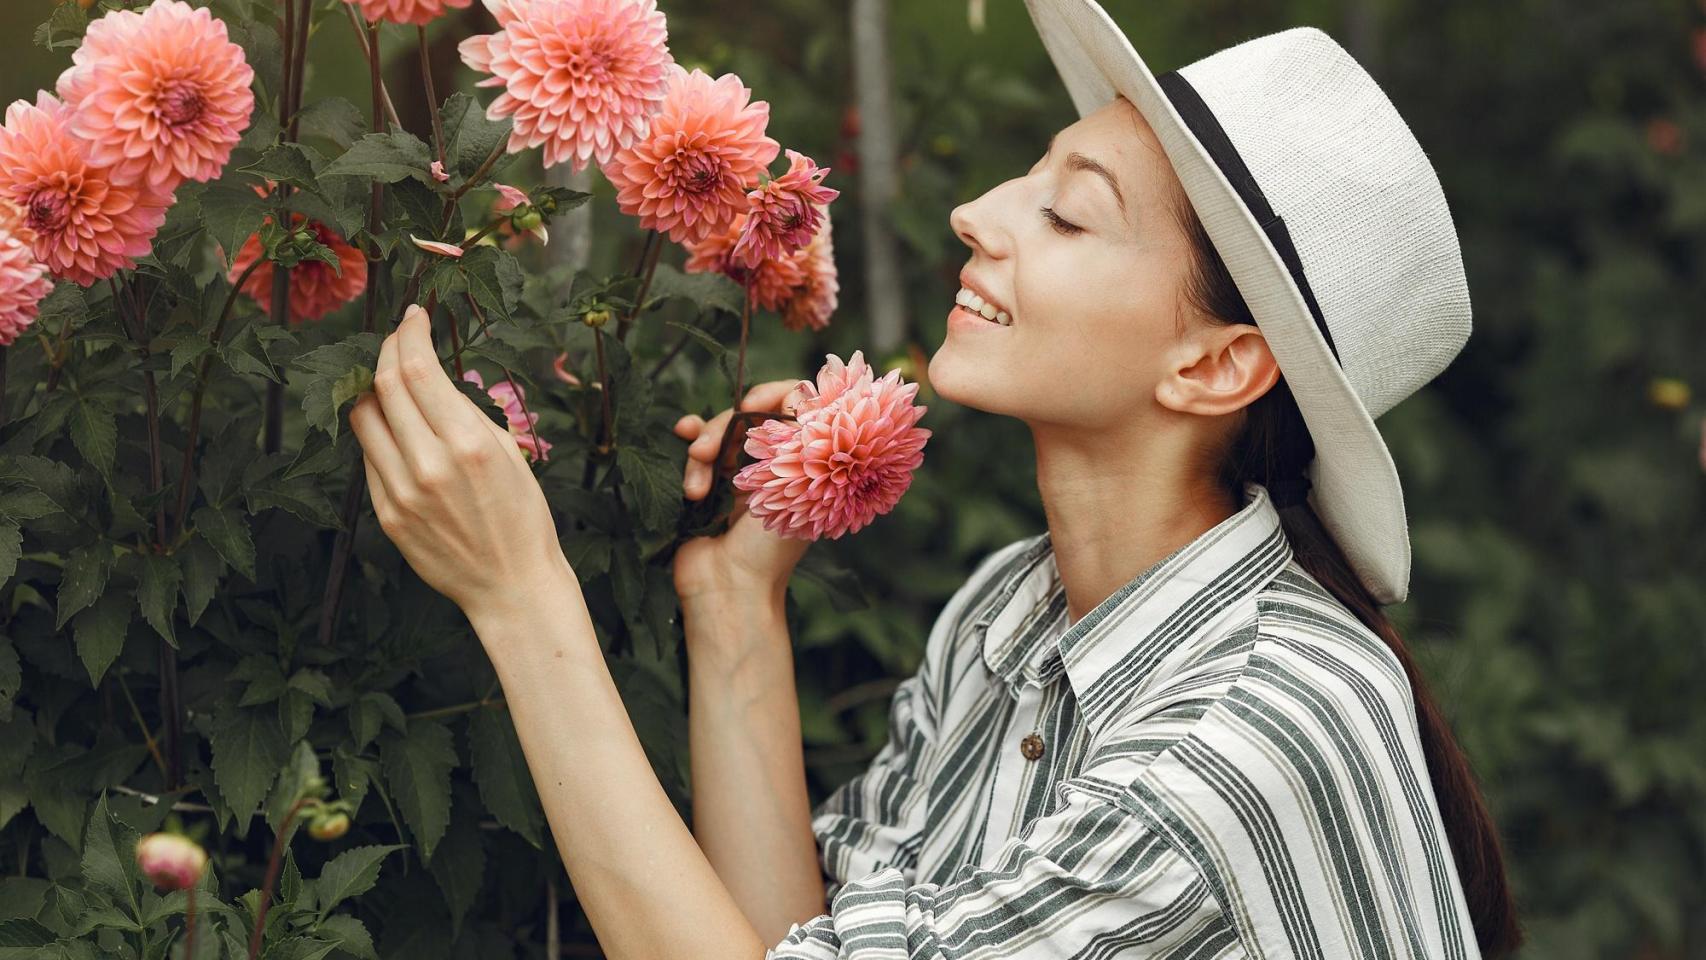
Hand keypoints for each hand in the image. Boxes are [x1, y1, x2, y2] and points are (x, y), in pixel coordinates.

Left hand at [348, 304, 571, 623]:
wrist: (512, 585)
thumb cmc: (523, 518)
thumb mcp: (508, 454)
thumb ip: (465, 414)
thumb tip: (431, 377)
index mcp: (466, 444)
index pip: (416, 369)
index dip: (408, 333)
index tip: (413, 316)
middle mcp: (427, 465)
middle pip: (382, 386)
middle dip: (386, 350)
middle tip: (398, 337)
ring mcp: (401, 492)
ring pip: (363, 419)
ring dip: (372, 389)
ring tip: (389, 380)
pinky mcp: (387, 515)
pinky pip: (370, 458)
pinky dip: (379, 433)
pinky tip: (398, 430)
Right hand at [671, 379, 811, 602]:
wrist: (729, 590)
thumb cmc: (770, 549)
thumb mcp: (796, 491)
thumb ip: (800, 441)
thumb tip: (805, 392)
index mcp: (803, 464)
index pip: (799, 406)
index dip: (776, 395)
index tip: (755, 405)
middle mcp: (774, 463)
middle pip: (752, 414)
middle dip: (727, 427)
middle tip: (711, 453)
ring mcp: (739, 472)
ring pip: (720, 430)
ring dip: (703, 450)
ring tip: (695, 489)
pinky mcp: (708, 482)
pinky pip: (698, 445)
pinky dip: (691, 437)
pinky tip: (682, 431)